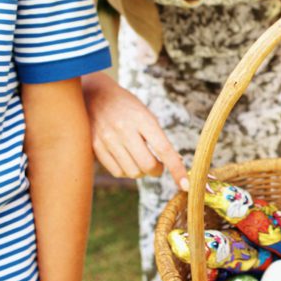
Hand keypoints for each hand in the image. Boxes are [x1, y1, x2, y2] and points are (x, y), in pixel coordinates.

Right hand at [82, 73, 188, 189]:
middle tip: (158, 166)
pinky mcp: (96, 147)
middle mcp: (124, 129)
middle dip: (157, 170)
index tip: (185, 185)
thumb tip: (175, 161)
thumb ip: (159, 138)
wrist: (95, 95)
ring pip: (132, 171)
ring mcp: (108, 139)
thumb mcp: (146, 115)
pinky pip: (117, 172)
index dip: (176, 169)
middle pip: (147, 165)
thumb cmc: (127, 106)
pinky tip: (127, 161)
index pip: (164, 149)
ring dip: (141, 172)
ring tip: (140, 160)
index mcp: (142, 119)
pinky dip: (126, 172)